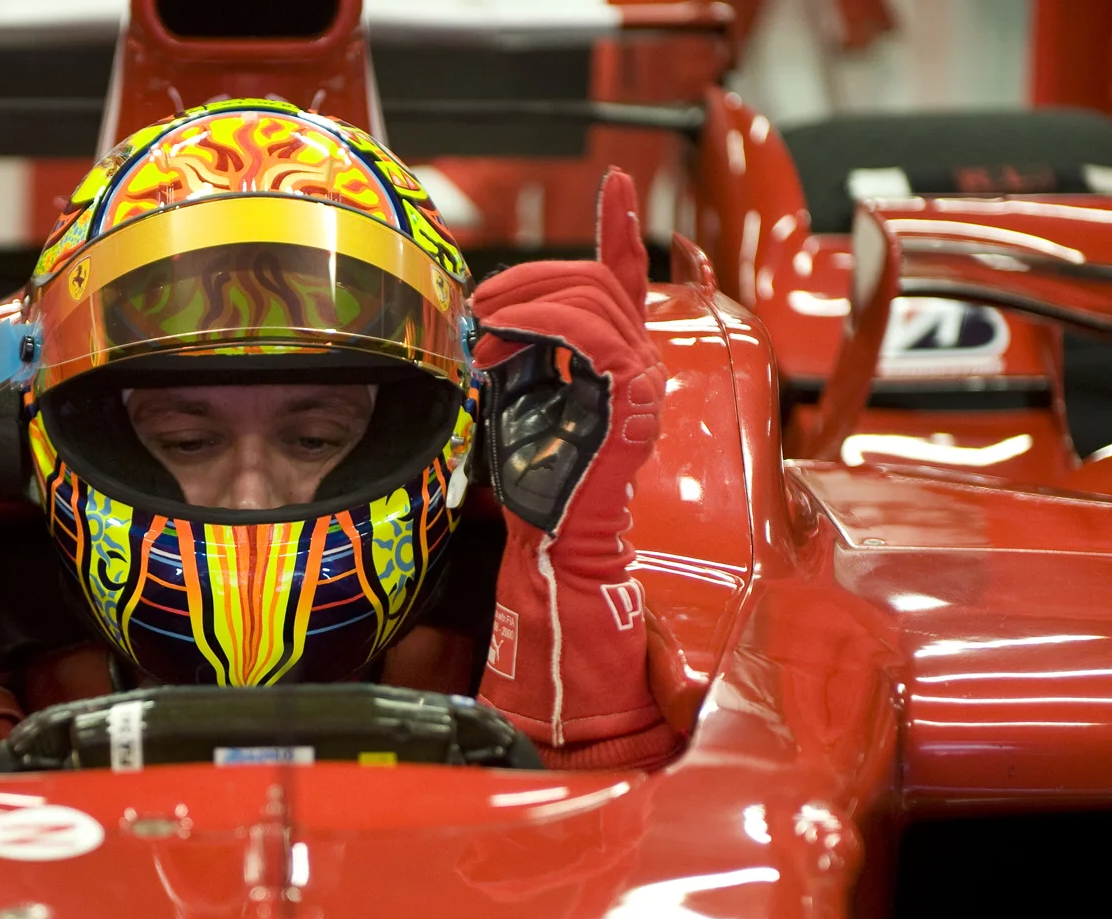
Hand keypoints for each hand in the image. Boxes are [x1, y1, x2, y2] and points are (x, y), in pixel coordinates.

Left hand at [471, 169, 676, 768]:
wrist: (552, 545)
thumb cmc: (531, 484)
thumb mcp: (511, 400)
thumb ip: (509, 356)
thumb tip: (472, 322)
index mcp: (613, 358)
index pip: (624, 279)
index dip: (621, 226)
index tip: (615, 180)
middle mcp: (637, 362)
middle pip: (593, 279)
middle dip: (528, 279)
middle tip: (479, 310)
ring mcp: (639, 380)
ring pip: (591, 297)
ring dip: (526, 303)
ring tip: (483, 336)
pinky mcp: (630, 401)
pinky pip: (593, 333)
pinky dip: (544, 326)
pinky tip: (506, 344)